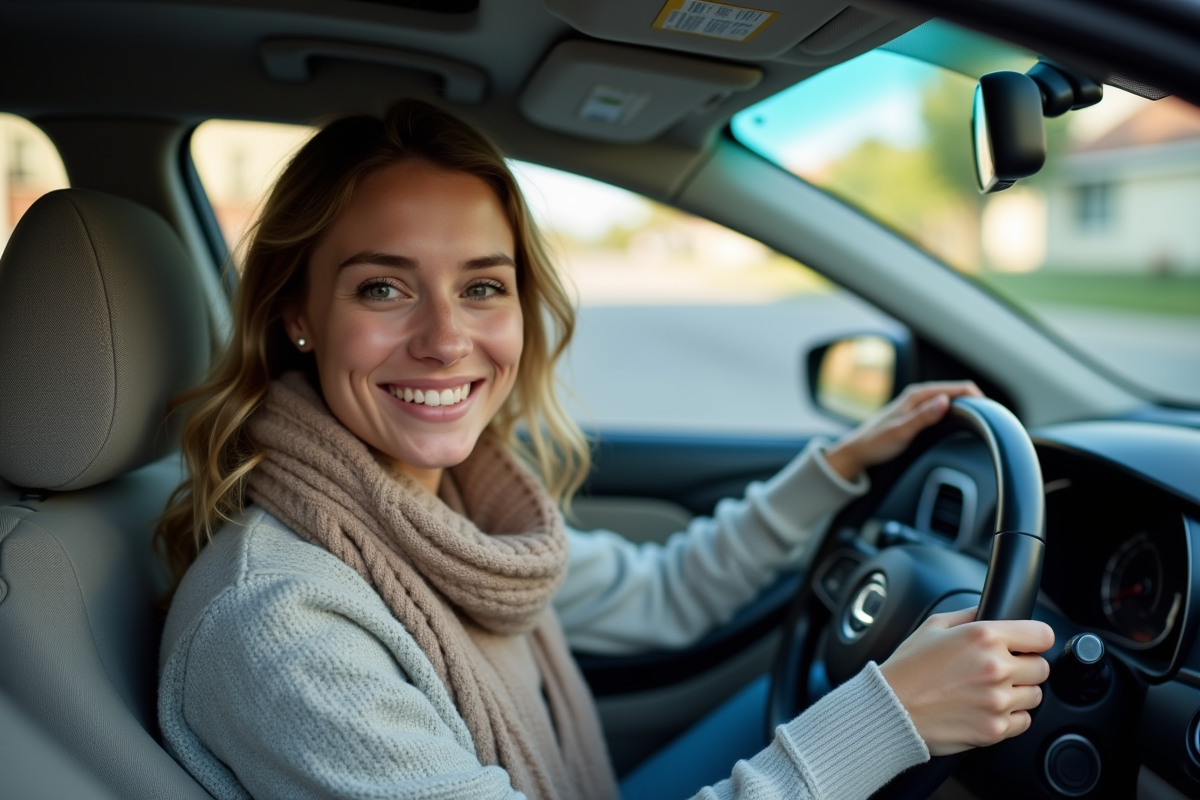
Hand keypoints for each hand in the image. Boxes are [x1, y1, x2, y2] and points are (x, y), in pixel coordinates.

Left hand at [824, 381, 983, 481]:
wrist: (857, 451)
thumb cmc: (876, 443)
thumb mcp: (901, 432)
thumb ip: (923, 417)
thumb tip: (945, 401)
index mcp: (917, 396)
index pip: (957, 388)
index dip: (977, 396)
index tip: (993, 411)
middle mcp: (919, 396)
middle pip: (957, 392)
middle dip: (976, 401)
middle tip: (995, 418)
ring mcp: (918, 404)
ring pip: (951, 399)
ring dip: (968, 406)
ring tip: (985, 419)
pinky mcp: (918, 414)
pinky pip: (944, 408)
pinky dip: (957, 412)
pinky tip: (963, 422)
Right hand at [879, 607, 1053, 755]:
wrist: (891, 708)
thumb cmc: (908, 668)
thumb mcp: (934, 626)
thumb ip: (969, 614)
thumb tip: (991, 611)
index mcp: (984, 637)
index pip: (1043, 635)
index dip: (1034, 639)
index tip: (1026, 645)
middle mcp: (996, 668)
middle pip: (1042, 667)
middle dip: (1025, 666)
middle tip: (1000, 669)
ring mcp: (998, 701)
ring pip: (1035, 695)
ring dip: (1018, 692)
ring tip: (989, 690)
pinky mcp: (995, 729)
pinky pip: (1024, 721)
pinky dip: (1011, 716)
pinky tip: (986, 708)